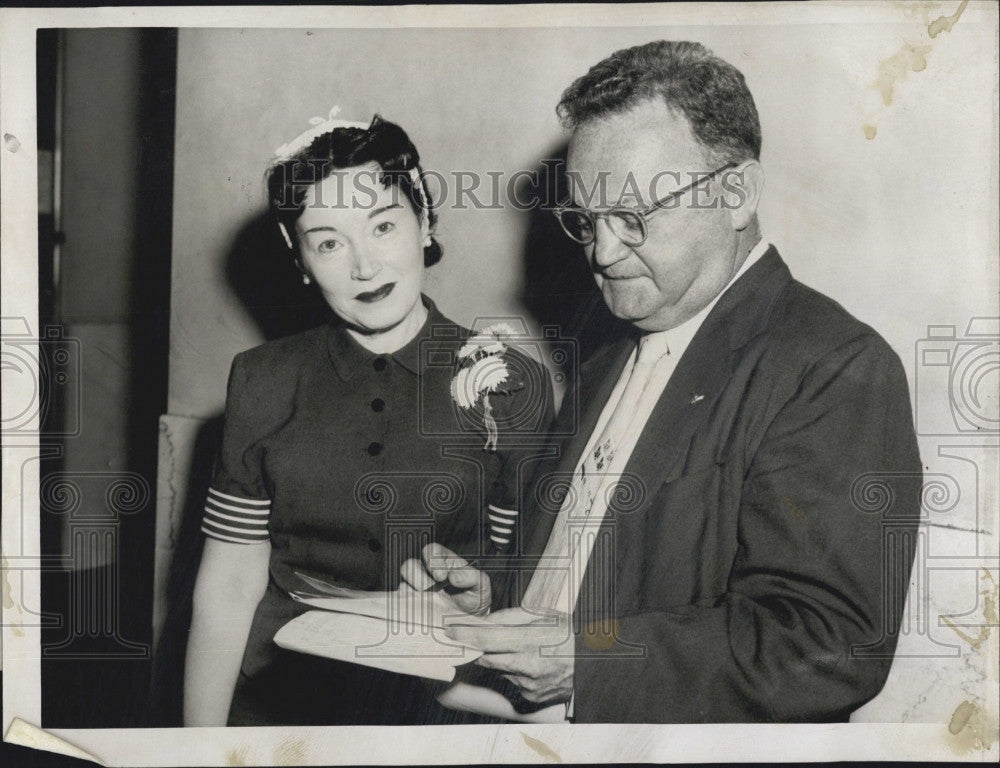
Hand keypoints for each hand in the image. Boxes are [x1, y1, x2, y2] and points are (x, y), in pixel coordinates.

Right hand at [400, 543, 490, 615]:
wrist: (469, 622)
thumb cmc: (474, 599)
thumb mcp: (481, 586)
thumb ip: (472, 577)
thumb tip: (455, 576)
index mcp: (444, 562)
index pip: (432, 550)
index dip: (433, 559)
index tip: (442, 576)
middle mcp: (427, 573)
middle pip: (410, 565)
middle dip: (420, 576)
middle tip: (433, 587)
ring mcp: (417, 589)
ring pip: (403, 582)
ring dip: (414, 589)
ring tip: (429, 599)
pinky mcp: (411, 604)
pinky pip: (401, 600)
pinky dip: (408, 603)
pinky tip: (423, 609)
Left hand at [445, 607, 573, 704]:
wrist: (595, 663)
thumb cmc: (568, 634)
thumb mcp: (542, 614)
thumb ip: (509, 617)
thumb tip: (483, 621)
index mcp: (531, 640)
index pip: (485, 639)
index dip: (464, 634)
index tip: (450, 630)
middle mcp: (528, 666)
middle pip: (486, 658)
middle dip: (476, 648)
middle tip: (471, 637)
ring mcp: (528, 685)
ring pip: (498, 670)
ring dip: (498, 660)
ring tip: (515, 648)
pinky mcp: (530, 697)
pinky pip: (511, 682)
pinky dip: (512, 672)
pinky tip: (527, 663)